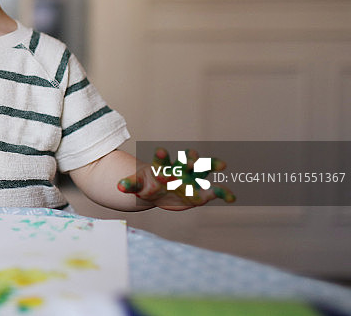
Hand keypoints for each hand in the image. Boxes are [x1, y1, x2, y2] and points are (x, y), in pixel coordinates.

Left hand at [117, 148, 234, 209]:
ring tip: (222, 165)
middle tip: (191, 157)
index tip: (159, 153)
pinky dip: (223, 194)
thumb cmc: (147, 185)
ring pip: (203, 169)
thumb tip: (117, 187)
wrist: (158, 189)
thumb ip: (130, 185)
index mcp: (162, 167)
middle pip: (185, 161)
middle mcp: (179, 170)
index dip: (161, 156)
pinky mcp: (200, 191)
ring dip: (212, 165)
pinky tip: (233, 198)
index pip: (162, 159)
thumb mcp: (137, 186)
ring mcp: (192, 178)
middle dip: (188, 159)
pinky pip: (214, 191)